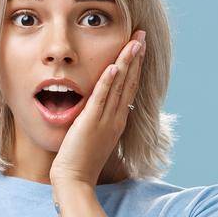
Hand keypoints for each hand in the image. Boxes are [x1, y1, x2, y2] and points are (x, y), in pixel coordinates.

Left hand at [48, 29, 145, 187]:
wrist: (75, 181)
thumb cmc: (80, 163)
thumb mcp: (93, 137)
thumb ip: (96, 121)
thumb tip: (94, 109)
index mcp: (117, 121)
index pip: (129, 88)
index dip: (135, 67)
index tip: (138, 48)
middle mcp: (115, 118)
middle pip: (130, 82)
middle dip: (136, 57)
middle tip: (142, 36)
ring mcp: (105, 120)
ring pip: (119, 86)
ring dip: (127, 62)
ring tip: (134, 42)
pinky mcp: (90, 123)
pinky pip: (101, 98)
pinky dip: (108, 81)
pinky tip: (114, 66)